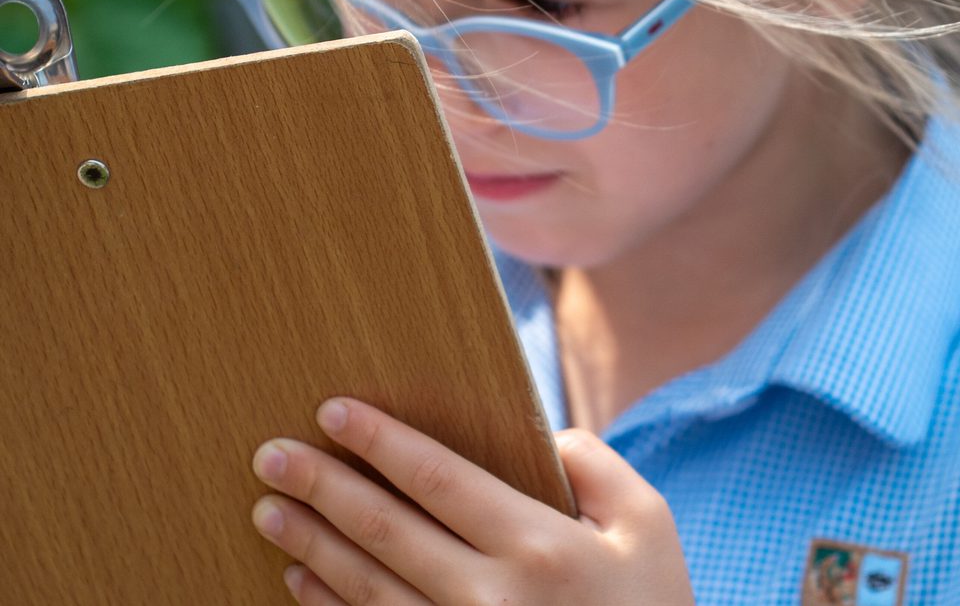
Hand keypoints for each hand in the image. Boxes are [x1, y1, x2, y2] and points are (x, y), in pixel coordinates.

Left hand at [248, 398, 694, 604]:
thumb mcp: (649, 527)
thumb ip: (597, 468)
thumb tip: (544, 436)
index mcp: (541, 547)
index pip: (440, 479)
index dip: (382, 442)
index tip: (334, 412)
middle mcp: (492, 598)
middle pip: (387, 531)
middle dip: (323, 488)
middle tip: (270, 456)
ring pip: (367, 588)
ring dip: (311, 545)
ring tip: (270, 510)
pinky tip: (299, 578)